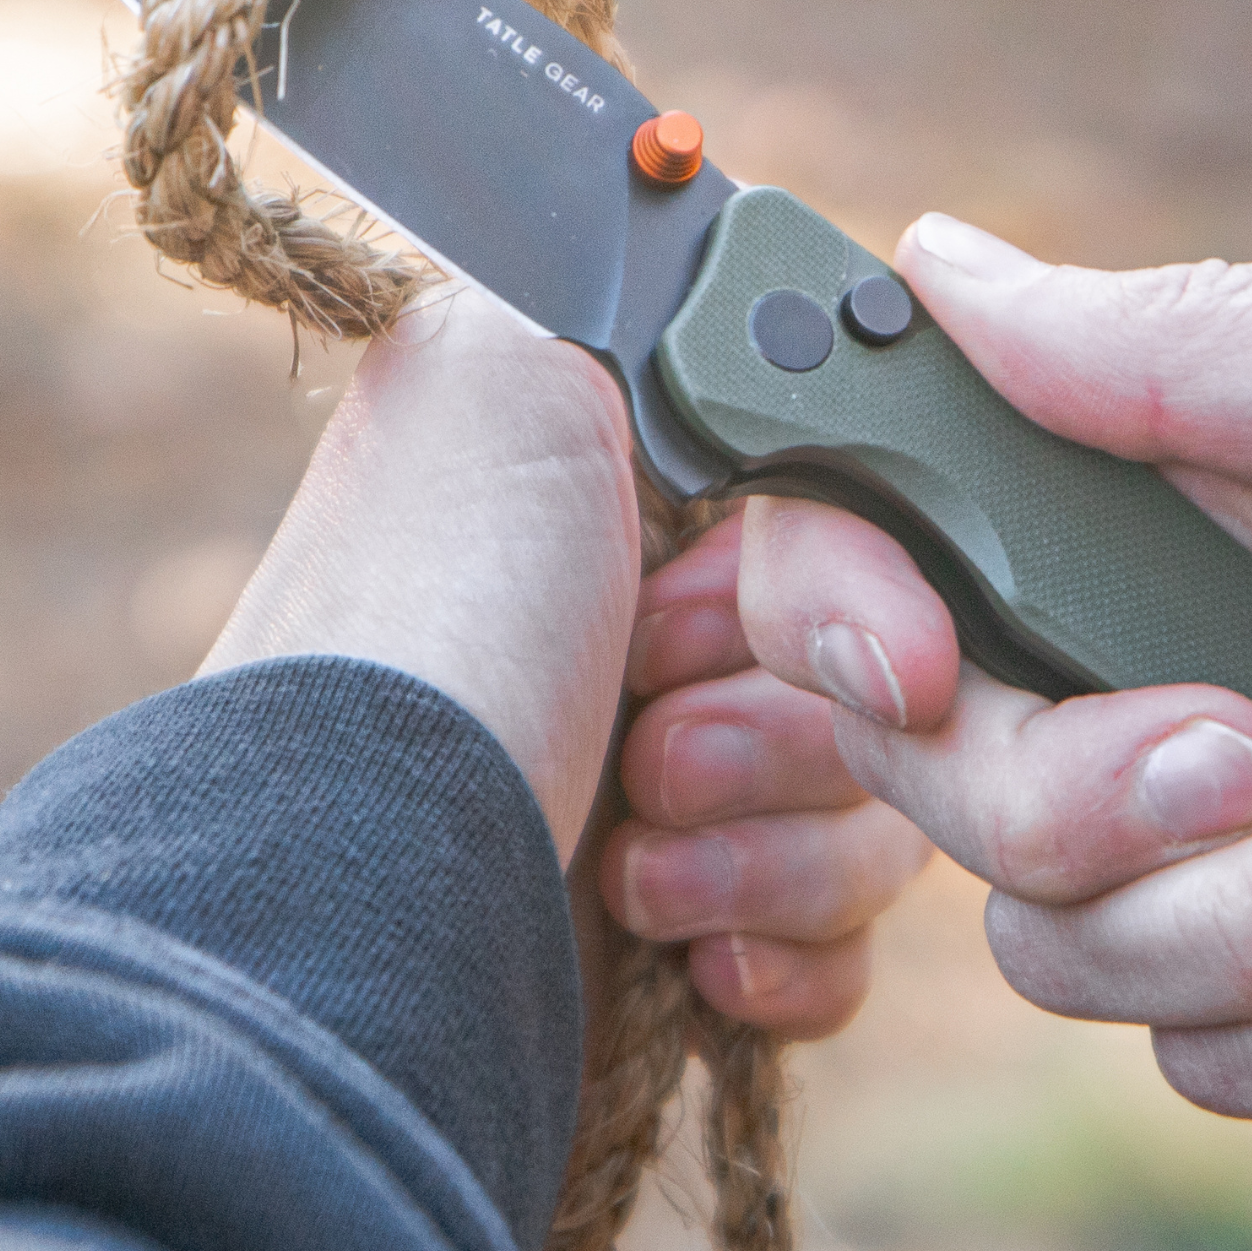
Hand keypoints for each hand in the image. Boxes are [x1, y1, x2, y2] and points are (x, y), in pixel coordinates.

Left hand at [195, 285, 930, 1041]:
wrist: (365, 900)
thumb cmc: (432, 630)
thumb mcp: (506, 366)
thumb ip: (634, 292)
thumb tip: (743, 294)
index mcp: (623, 518)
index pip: (845, 526)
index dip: (827, 577)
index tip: (713, 610)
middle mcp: (655, 656)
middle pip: (885, 675)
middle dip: (785, 726)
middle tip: (652, 747)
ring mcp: (684, 813)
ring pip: (880, 818)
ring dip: (779, 849)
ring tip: (636, 863)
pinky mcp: (694, 958)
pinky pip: (845, 955)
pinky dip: (791, 957)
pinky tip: (697, 958)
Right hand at [739, 219, 1251, 1204]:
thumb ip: (1204, 347)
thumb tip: (932, 254)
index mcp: (1216, 475)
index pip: (904, 512)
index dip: (842, 599)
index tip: (914, 667)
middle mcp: (1200, 652)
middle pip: (944, 765)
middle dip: (1093, 793)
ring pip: (1069, 943)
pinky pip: (1215, 1067)